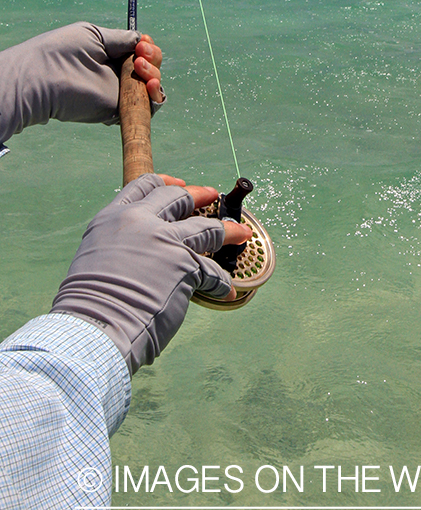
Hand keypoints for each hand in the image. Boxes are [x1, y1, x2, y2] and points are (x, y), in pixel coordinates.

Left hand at [0, 22, 164, 143]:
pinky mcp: (118, 111)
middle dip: (153, 58)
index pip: (140, 52)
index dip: (147, 47)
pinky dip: (155, 95)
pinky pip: (147, 106)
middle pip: (150, 68)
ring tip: (141, 67)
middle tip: (141, 55)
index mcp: (110, 55)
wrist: (44, 79)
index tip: (143, 43)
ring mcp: (118, 93)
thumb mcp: (95, 35)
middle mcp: (116, 74)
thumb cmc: (63, 52)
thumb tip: (142, 39)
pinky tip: (148, 84)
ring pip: (152, 86)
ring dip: (154, 75)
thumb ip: (121, 39)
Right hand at [51, 175, 251, 373]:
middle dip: (199, 195)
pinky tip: (226, 288)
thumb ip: (121, 245)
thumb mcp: (97, 257)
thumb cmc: (90, 304)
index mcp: (114, 218)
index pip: (143, 186)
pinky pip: (211, 270)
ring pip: (206, 228)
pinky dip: (221, 281)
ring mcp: (165, 242)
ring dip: (227, 230)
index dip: (165, 182)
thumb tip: (140, 251)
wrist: (95, 327)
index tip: (178, 183)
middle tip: (212, 196)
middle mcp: (141, 222)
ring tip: (241, 232)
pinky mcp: (186, 266)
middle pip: (177, 198)